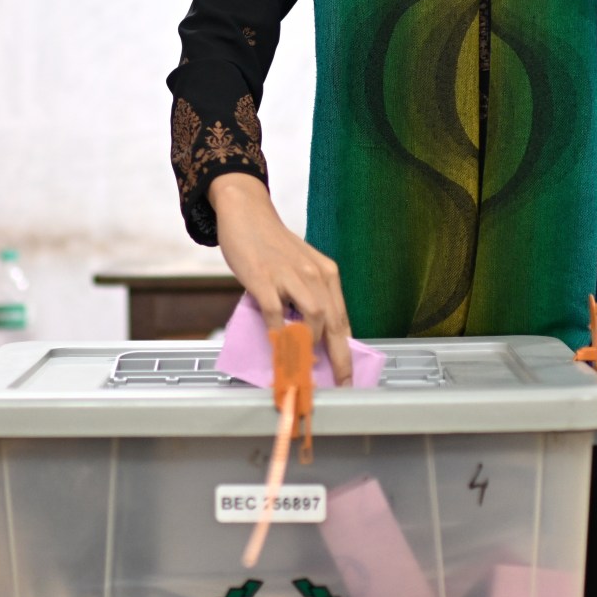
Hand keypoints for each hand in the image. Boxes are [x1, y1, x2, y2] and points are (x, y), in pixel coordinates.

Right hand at [208, 173, 353, 383]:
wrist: (247, 212)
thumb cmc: (271, 245)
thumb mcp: (298, 268)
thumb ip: (305, 297)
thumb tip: (307, 336)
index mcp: (327, 273)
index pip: (342, 319)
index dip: (347, 350)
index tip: (348, 375)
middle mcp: (315, 274)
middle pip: (334, 322)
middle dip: (339, 358)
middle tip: (339, 383)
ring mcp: (290, 275)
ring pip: (313, 317)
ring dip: (310, 346)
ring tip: (303, 367)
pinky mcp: (264, 277)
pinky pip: (277, 311)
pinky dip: (280, 332)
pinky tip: (277, 346)